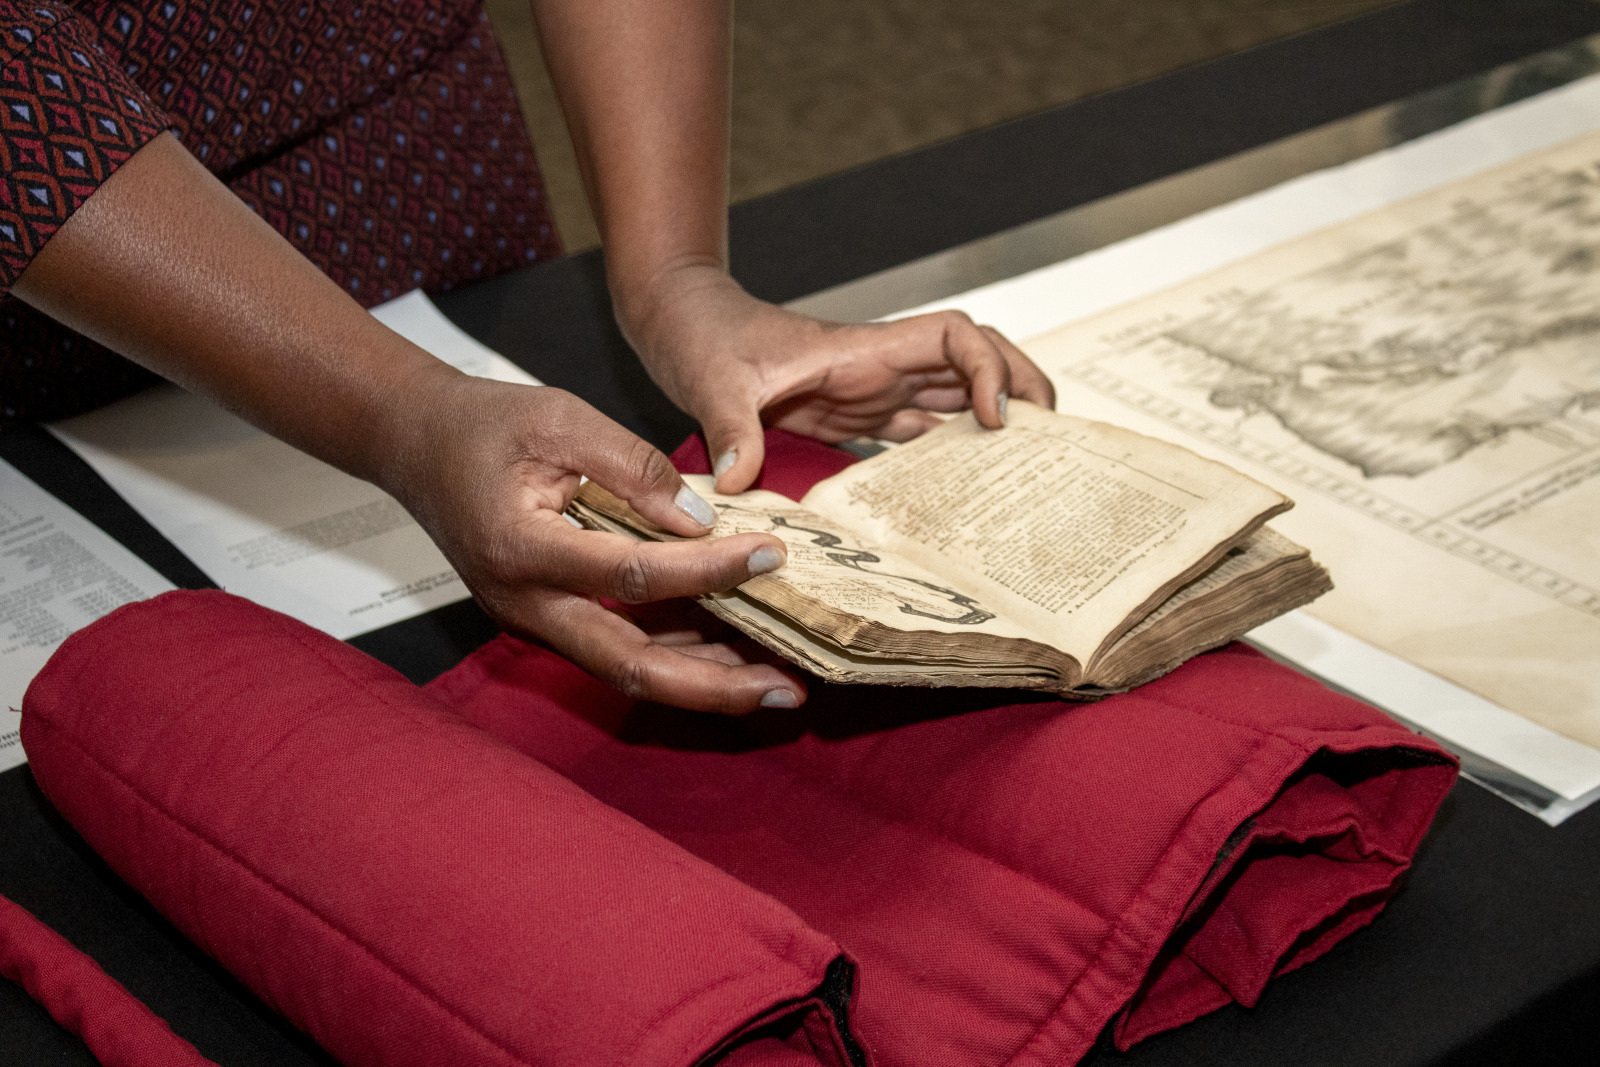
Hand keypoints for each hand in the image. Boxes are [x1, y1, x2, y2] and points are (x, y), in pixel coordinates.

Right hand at [376, 366, 806, 713]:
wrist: (414, 444)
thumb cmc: (483, 425)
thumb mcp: (562, 419)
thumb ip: (635, 467)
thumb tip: (701, 520)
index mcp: (523, 550)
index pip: (633, 575)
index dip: (708, 570)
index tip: (771, 554)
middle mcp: (525, 604)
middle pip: (630, 667)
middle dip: (713, 686)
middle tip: (786, 690)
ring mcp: (533, 619)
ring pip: (626, 670)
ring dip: (702, 681)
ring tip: (774, 682)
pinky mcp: (547, 618)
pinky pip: (616, 649)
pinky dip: (674, 654)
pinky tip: (728, 651)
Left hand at [618, 264, 1055, 492]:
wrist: (684, 325)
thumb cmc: (703, 336)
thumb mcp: (712, 383)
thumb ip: (730, 430)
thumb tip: (736, 484)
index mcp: (863, 350)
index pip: (954, 337)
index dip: (990, 369)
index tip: (994, 419)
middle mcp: (879, 368)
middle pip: (977, 363)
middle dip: (1022, 389)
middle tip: (1052, 439)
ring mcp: (871, 392)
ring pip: (956, 398)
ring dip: (995, 426)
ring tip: (1031, 471)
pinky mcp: (855, 416)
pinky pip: (919, 433)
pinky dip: (949, 457)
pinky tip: (965, 495)